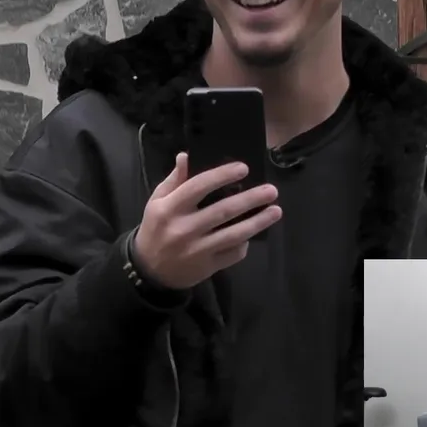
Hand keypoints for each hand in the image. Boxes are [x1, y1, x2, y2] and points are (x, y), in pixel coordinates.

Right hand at [132, 153, 280, 288]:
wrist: (150, 270)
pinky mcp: (207, 266)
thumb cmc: (156, 229)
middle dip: (250, 199)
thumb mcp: (157, 202)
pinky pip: (233, 254)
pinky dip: (245, 244)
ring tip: (276, 211)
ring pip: (233, 234)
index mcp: (170, 208)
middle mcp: (184, 228)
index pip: (198, 187)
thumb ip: (174, 180)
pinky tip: (254, 233)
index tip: (244, 168)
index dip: (222, 176)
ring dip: (257, 222)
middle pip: (223, 211)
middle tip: (272, 190)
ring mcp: (197, 249)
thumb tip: (186, 156)